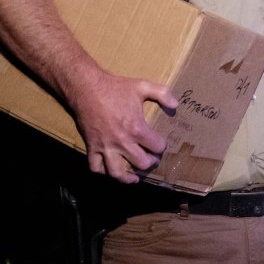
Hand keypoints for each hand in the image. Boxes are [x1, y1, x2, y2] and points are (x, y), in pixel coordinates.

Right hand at [65, 69, 177, 183]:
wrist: (86, 88)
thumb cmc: (115, 87)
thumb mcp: (142, 86)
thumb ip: (162, 93)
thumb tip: (176, 104)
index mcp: (136, 128)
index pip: (156, 146)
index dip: (162, 146)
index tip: (161, 144)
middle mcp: (122, 141)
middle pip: (141, 163)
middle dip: (150, 163)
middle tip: (151, 160)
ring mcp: (105, 146)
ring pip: (116, 172)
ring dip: (127, 177)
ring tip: (134, 178)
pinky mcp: (91, 146)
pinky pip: (95, 167)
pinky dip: (102, 172)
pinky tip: (109, 170)